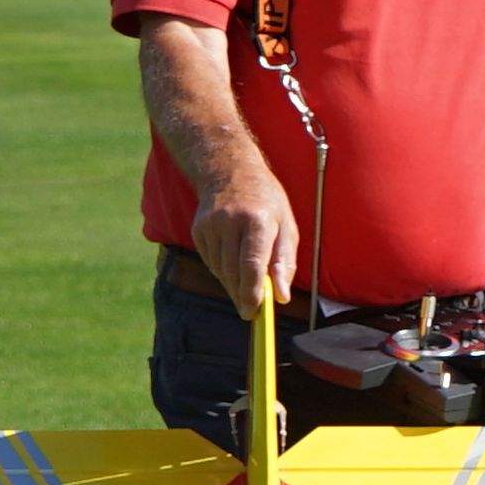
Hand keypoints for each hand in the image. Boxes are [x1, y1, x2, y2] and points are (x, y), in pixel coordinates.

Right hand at [196, 179, 302, 312]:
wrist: (230, 171)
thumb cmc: (266, 201)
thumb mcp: (286, 225)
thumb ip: (285, 262)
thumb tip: (282, 296)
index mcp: (257, 220)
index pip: (251, 264)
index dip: (252, 293)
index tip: (254, 312)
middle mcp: (230, 222)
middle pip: (233, 272)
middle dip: (242, 296)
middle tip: (251, 311)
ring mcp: (210, 226)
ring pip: (220, 271)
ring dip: (233, 284)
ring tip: (245, 285)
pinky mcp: (198, 230)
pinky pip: (211, 262)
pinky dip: (223, 270)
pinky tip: (232, 262)